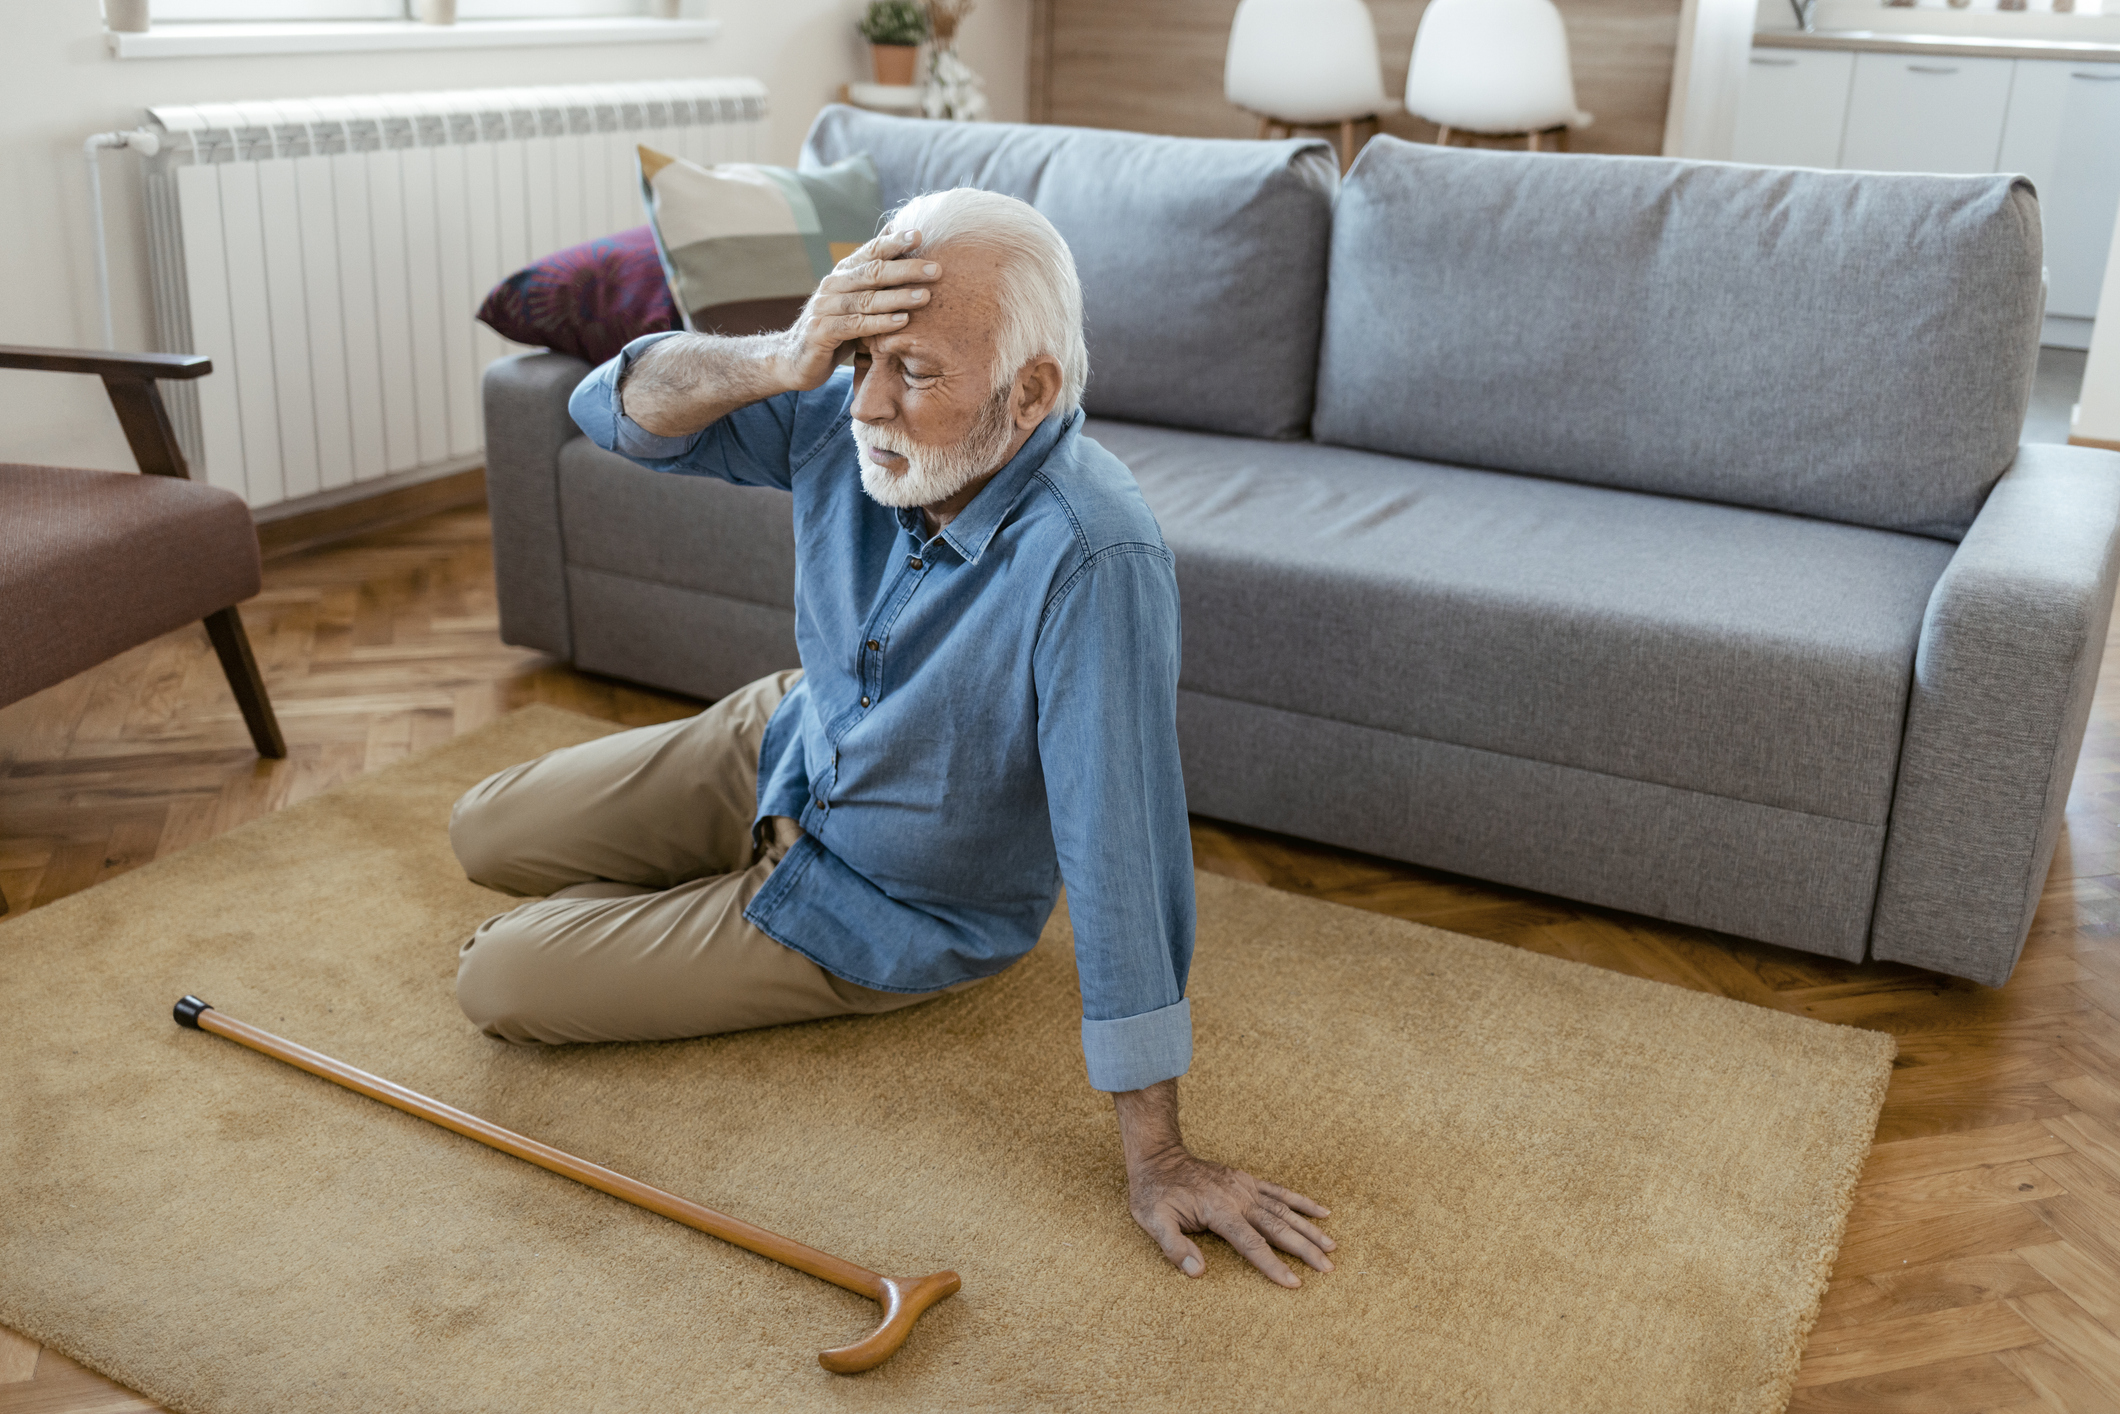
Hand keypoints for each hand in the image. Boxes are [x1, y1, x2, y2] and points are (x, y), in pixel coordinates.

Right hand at [773, 228, 941, 390]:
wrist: (795, 359)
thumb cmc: (836, 328)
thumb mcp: (856, 303)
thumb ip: (876, 284)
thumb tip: (908, 257)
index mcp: (842, 274)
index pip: (870, 252)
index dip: (894, 242)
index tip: (920, 234)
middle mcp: (832, 285)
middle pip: (872, 272)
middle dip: (906, 269)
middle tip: (935, 269)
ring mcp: (824, 308)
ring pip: (866, 299)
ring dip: (898, 297)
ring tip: (925, 296)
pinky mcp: (821, 332)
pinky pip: (855, 325)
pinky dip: (880, 323)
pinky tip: (902, 321)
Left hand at [1111, 1077, 1332, 1286]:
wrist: (1158, 1157)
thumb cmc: (1154, 1193)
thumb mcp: (1153, 1221)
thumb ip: (1174, 1247)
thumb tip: (1197, 1272)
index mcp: (1219, 1211)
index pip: (1252, 1244)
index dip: (1274, 1266)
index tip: (1295, 1283)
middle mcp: (1238, 1198)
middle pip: (1278, 1228)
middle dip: (1305, 1250)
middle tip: (1328, 1269)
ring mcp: (1245, 1187)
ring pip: (1285, 1211)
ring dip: (1310, 1229)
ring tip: (1333, 1246)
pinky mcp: (1247, 1181)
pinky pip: (1280, 1192)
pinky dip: (1302, 1201)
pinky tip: (1323, 1211)